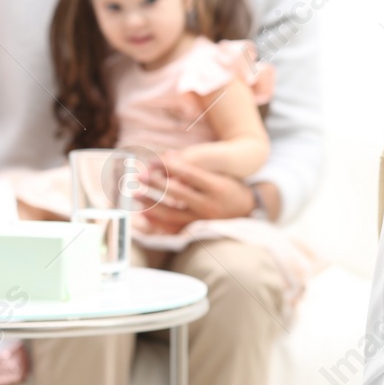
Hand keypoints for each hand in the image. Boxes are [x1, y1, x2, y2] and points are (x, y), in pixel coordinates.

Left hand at [133, 152, 254, 233]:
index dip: (168, 165)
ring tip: (135, 193)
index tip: (152, 160)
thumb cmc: (230, 186)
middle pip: (176, 192)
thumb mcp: (217, 173)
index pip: (188, 173)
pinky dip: (156, 220)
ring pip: (170, 212)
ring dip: (150, 202)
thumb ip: (193, 167)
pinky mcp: (196, 230)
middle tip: (138, 175)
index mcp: (216, 186)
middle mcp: (208, 204)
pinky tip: (143, 213)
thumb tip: (167, 155)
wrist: (248, 211)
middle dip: (155, 183)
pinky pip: (172, 227)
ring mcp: (201, 220)